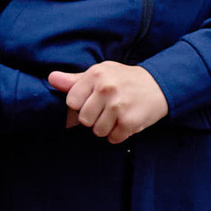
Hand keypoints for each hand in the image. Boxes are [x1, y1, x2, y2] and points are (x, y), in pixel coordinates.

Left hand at [46, 61, 167, 140]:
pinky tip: (126, 121)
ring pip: (97, 131)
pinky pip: (113, 138)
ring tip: (117, 114)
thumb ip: (75, 80)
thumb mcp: (101, 73)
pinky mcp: (130, 122)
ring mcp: (118, 106)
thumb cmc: (124, 80)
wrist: (159, 85)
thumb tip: (51, 78)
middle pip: (83, 120)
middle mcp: (106, 89)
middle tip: (106, 109)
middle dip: (93, 118)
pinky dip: (118, 134)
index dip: (80, 105)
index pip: (71, 102)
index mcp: (96, 74)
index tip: (92, 101)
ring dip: (106, 127)